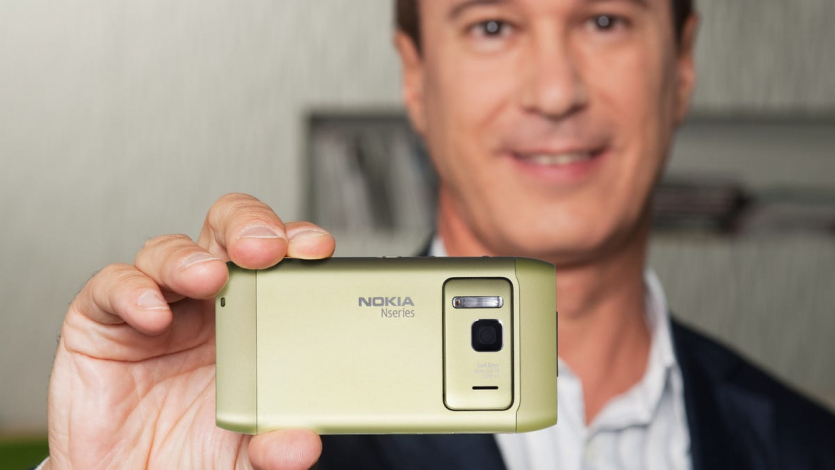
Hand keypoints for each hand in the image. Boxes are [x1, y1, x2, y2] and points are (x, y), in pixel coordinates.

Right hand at [46, 193, 334, 469]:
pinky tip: (152, 315)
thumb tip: (301, 445)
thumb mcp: (246, 454)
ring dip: (190, 258)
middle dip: (248, 225)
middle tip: (264, 248)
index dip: (296, 242)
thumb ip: (275, 446)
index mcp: (253, 319)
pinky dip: (132, 291)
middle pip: (226, 232)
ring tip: (208, 278)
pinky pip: (112, 286)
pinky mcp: (102, 321)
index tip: (316, 249)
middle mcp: (206, 302)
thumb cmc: (191, 453)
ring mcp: (156, 305)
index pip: (279, 260)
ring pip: (169, 250)